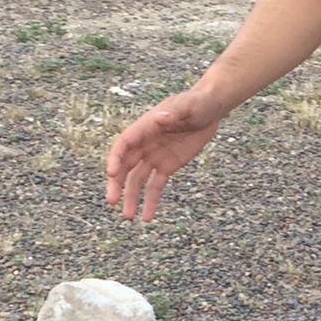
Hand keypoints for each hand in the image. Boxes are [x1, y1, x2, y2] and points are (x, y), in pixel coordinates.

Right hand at [104, 89, 225, 220]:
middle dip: (117, 183)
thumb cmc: (197, 102)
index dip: (115, 158)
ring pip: (137, 180)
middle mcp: (145, 143)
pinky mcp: (167, 166)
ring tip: (128, 216)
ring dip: (131, 197)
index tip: (110, 173)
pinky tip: (147, 217)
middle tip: (112, 201)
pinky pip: (155, 186)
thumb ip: (174, 112)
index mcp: (145, 127)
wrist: (210, 109)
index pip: (124, 143)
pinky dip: (151, 201)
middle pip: (125, 165)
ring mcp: (154, 156)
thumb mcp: (189, 105)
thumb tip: (160, 117)